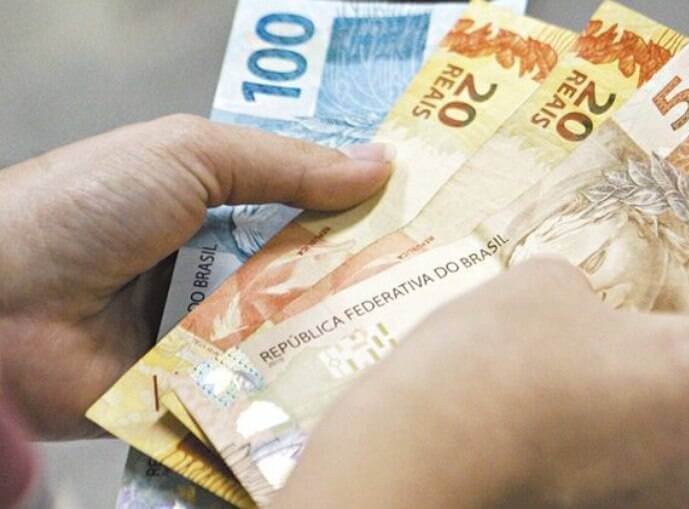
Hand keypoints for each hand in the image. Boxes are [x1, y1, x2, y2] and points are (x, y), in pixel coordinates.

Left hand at [0, 114, 392, 438]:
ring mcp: (215, 332)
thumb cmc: (81, 207)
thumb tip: (379, 164)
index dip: (365, 207)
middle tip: (445, 277)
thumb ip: (284, 163)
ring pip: (299, 335)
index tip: (431, 209)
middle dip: (372, 274)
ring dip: (346, 333)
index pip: (310, 205)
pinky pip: (264, 389)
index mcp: (219, 205)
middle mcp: (223, 268)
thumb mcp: (187, 154)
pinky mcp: (203, 392)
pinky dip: (302, 388)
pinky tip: (359, 385)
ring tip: (422, 330)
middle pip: (315, 274)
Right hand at [280, 259, 688, 507]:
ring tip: (589, 413)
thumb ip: (604, 296)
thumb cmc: (505, 373)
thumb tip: (592, 313)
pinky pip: (667, 495)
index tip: (670, 315)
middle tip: (621, 362)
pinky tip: (575, 457)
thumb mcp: (556, 284)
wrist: (434, 461)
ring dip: (663, 435)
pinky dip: (635, 478)